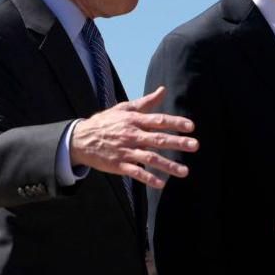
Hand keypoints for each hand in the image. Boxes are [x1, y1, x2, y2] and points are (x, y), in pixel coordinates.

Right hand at [70, 86, 196, 188]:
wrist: (80, 139)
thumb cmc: (106, 122)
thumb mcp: (124, 109)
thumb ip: (145, 102)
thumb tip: (163, 90)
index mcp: (134, 121)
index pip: (158, 120)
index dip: (175, 122)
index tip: (191, 126)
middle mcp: (132, 135)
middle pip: (158, 139)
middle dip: (177, 143)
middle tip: (195, 146)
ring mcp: (125, 151)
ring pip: (150, 158)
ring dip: (168, 165)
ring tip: (184, 171)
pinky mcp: (119, 165)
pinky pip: (136, 173)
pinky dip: (148, 178)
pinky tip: (161, 184)